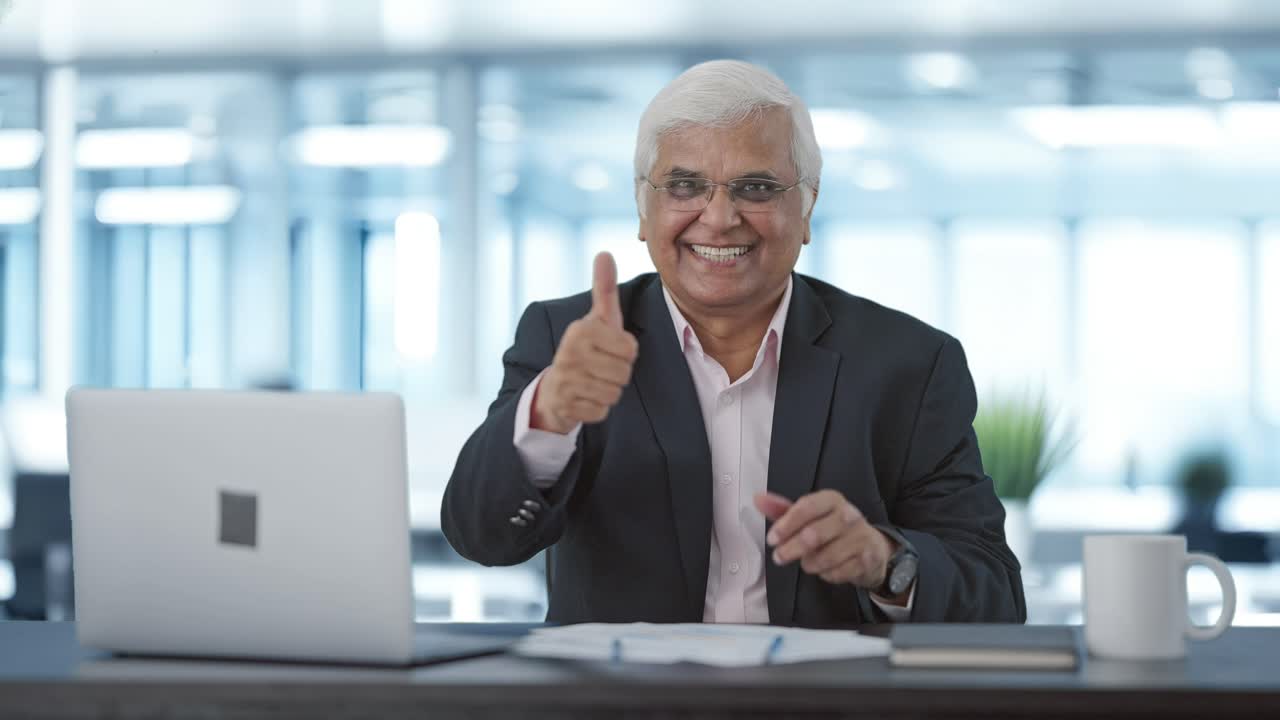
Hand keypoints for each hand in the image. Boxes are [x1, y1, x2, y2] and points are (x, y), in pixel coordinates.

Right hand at [531, 252, 639, 433]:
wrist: (554, 388)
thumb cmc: (585, 349)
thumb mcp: (596, 319)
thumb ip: (603, 288)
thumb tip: (605, 253)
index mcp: (581, 331)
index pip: (631, 349)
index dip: (626, 352)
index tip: (608, 349)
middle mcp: (569, 353)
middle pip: (624, 373)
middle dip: (618, 374)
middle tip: (600, 368)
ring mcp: (566, 381)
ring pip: (614, 393)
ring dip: (609, 391)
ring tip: (592, 381)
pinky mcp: (566, 406)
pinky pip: (602, 411)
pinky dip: (597, 408)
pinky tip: (584, 398)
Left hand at [753, 490, 896, 592]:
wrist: (873, 547)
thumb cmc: (833, 529)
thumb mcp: (810, 516)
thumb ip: (783, 509)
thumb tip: (758, 498)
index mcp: (832, 499)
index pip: (807, 507)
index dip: (786, 524)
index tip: (772, 539)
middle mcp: (849, 515)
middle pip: (814, 534)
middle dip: (791, 549)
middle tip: (779, 557)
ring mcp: (861, 537)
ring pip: (825, 557)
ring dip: (809, 564)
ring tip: (807, 562)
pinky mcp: (867, 559)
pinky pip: (838, 572)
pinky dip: (826, 574)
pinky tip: (826, 569)